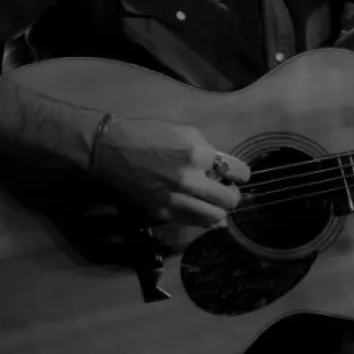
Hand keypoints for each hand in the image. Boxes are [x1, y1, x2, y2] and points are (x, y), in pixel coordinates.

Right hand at [88, 116, 250, 227]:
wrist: (111, 149)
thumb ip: (208, 150)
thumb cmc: (148, 133)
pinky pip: (193, 223)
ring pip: (214, 218)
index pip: (238, 172)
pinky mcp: (162, 212)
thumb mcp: (184, 131)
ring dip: (219, 210)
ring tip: (213, 202)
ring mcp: (175, 199)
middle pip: (230, 200)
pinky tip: (199, 208)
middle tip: (226, 189)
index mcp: (196, 154)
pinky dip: (202, 218)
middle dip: (233, 194)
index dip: (241, 174)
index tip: (237, 174)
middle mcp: (188, 179)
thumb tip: (223, 168)